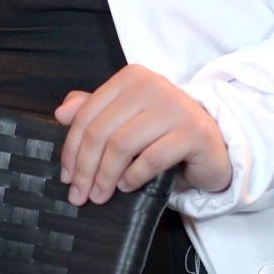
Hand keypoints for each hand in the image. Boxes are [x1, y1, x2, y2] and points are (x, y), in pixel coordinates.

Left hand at [54, 64, 232, 205]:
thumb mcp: (126, 119)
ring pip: (122, 145)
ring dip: (106, 177)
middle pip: (101, 131)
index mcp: (131, 77)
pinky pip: (151, 159)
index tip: (66, 176)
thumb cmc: (163, 132)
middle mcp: (153, 85)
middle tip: (78, 194)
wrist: (213, 144)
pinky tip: (127, 186)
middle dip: (85, 168)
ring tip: (100, 195)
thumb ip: (94, 111)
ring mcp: (175, 107)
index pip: (88, 114)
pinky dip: (133, 177)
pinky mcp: (193, 132)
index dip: (72, 148)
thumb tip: (60, 113)